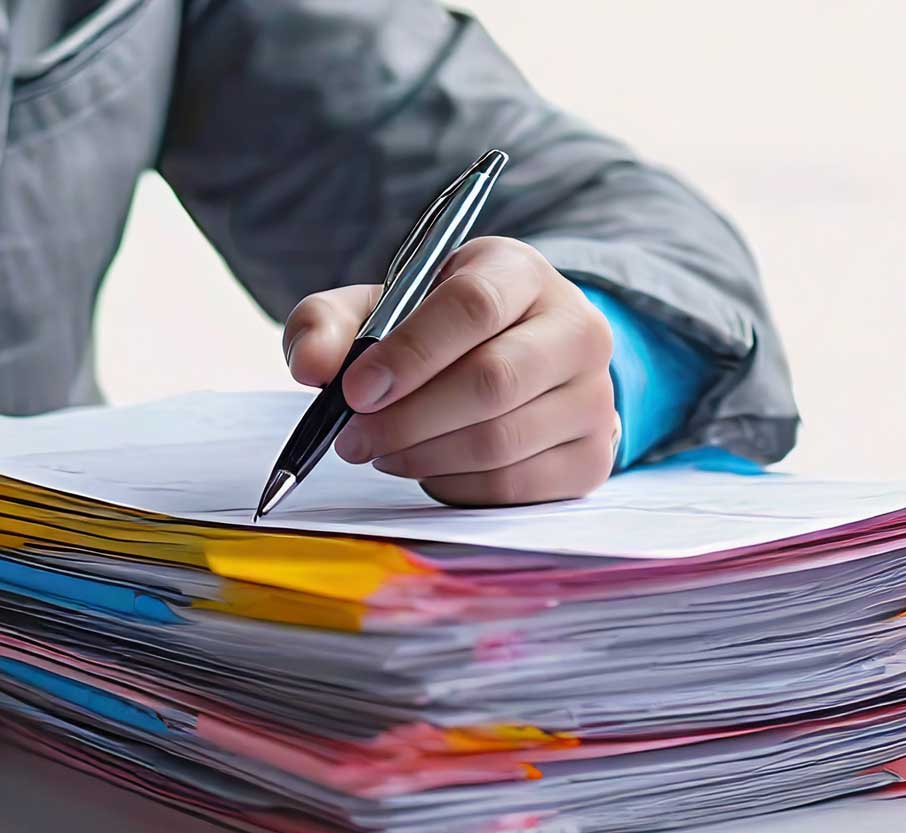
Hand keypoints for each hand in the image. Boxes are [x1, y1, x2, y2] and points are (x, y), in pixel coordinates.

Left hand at [284, 236, 617, 505]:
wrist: (512, 364)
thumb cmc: (435, 333)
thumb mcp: (377, 310)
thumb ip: (328, 324)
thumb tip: (311, 367)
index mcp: (520, 273)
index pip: (473, 306)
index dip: (409, 353)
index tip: (354, 390)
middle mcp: (577, 329)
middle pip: (491, 381)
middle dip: (406, 419)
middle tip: (352, 437)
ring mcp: (594, 397)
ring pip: (499, 442)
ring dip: (421, 457)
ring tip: (381, 451)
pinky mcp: (592, 457)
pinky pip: (512, 487)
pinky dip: (453, 485)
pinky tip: (425, 467)